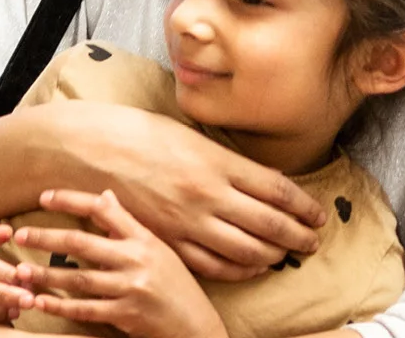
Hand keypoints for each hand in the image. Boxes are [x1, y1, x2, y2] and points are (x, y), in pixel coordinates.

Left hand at [13, 190, 227, 337]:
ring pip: (79, 278)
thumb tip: (105, 194)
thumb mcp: (158, 250)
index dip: (71, 200)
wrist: (198, 327)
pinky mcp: (127, 315)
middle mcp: (137, 259)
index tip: (43, 196)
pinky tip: (40, 302)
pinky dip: (60, 306)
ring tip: (20, 272)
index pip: (103, 209)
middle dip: (47, 238)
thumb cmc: (177, 286)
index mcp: (144, 238)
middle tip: (20, 235)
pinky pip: (86, 309)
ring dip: (45, 275)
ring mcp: (132, 288)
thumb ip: (128, 225)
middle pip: (82, 243)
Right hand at [37, 101, 326, 280]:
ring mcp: (188, 222)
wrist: (86, 150)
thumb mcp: (190, 135)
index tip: (317, 215)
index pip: (279, 190)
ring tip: (285, 255)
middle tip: (313, 240)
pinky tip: (250, 267)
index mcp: (217, 161)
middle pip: (271, 225)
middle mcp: (208, 194)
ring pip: (248, 251)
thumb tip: (261, 181)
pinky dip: (240, 270)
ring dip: (274, 256)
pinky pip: (214, 266)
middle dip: (299, 237)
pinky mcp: (167, 241)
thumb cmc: (136, 133)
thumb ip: (226, 161)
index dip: (305, 207)